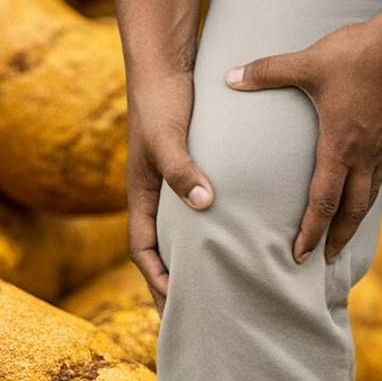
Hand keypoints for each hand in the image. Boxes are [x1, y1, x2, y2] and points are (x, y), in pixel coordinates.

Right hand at [126, 68, 213, 308]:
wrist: (165, 65)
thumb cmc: (161, 101)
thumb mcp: (168, 137)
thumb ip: (182, 169)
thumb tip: (205, 205)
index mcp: (141, 194)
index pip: (142, 248)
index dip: (156, 278)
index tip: (176, 303)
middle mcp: (156, 194)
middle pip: (162, 249)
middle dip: (175, 283)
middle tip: (198, 315)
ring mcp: (174, 183)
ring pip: (184, 232)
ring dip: (196, 259)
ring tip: (223, 286)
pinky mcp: (194, 169)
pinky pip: (202, 211)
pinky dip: (215, 230)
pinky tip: (240, 238)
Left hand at [226, 17, 381, 264]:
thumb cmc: (356, 53)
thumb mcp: (306, 62)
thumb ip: (266, 72)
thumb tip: (228, 77)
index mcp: (339, 145)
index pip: (323, 200)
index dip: (311, 230)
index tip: (300, 254)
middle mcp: (364, 153)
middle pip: (352, 210)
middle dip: (336, 238)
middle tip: (323, 261)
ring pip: (370, 195)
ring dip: (355, 220)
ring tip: (343, 237)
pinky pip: (380, 173)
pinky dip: (368, 192)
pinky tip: (361, 191)